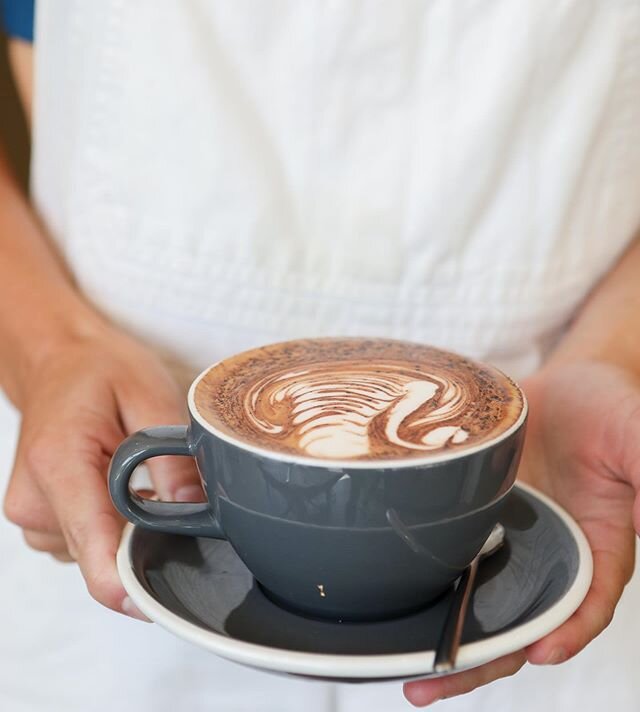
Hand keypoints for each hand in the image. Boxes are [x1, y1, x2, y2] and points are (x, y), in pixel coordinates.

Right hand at [2, 325, 202, 617]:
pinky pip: (84, 541)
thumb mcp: (148, 392)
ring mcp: (31, 513)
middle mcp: (35, 497)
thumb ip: (170, 455)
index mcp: (60, 461)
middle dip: (142, 537)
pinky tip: (117, 487)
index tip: (155, 602)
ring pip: (93, 550)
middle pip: (99, 552)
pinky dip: (110, 524)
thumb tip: (192, 509)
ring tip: (133, 476)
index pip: (92, 542)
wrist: (58, 362)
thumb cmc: (98, 371)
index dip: (125, 582)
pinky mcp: (40, 519)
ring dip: (126, 527)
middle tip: (165, 491)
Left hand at [404, 361, 638, 705]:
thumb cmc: (607, 407)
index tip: (543, 651)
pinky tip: (393, 598)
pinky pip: (453, 555)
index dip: (569, 631)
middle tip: (430, 684)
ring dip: (447, 634)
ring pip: (480, 599)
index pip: (587, 600)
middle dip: (482, 659)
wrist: (563, 384)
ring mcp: (510, 537)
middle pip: (520, 620)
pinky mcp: (476, 517)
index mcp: (597, 543)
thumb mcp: (634, 429)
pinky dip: (428, 581)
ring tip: (402, 667)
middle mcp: (550, 552)